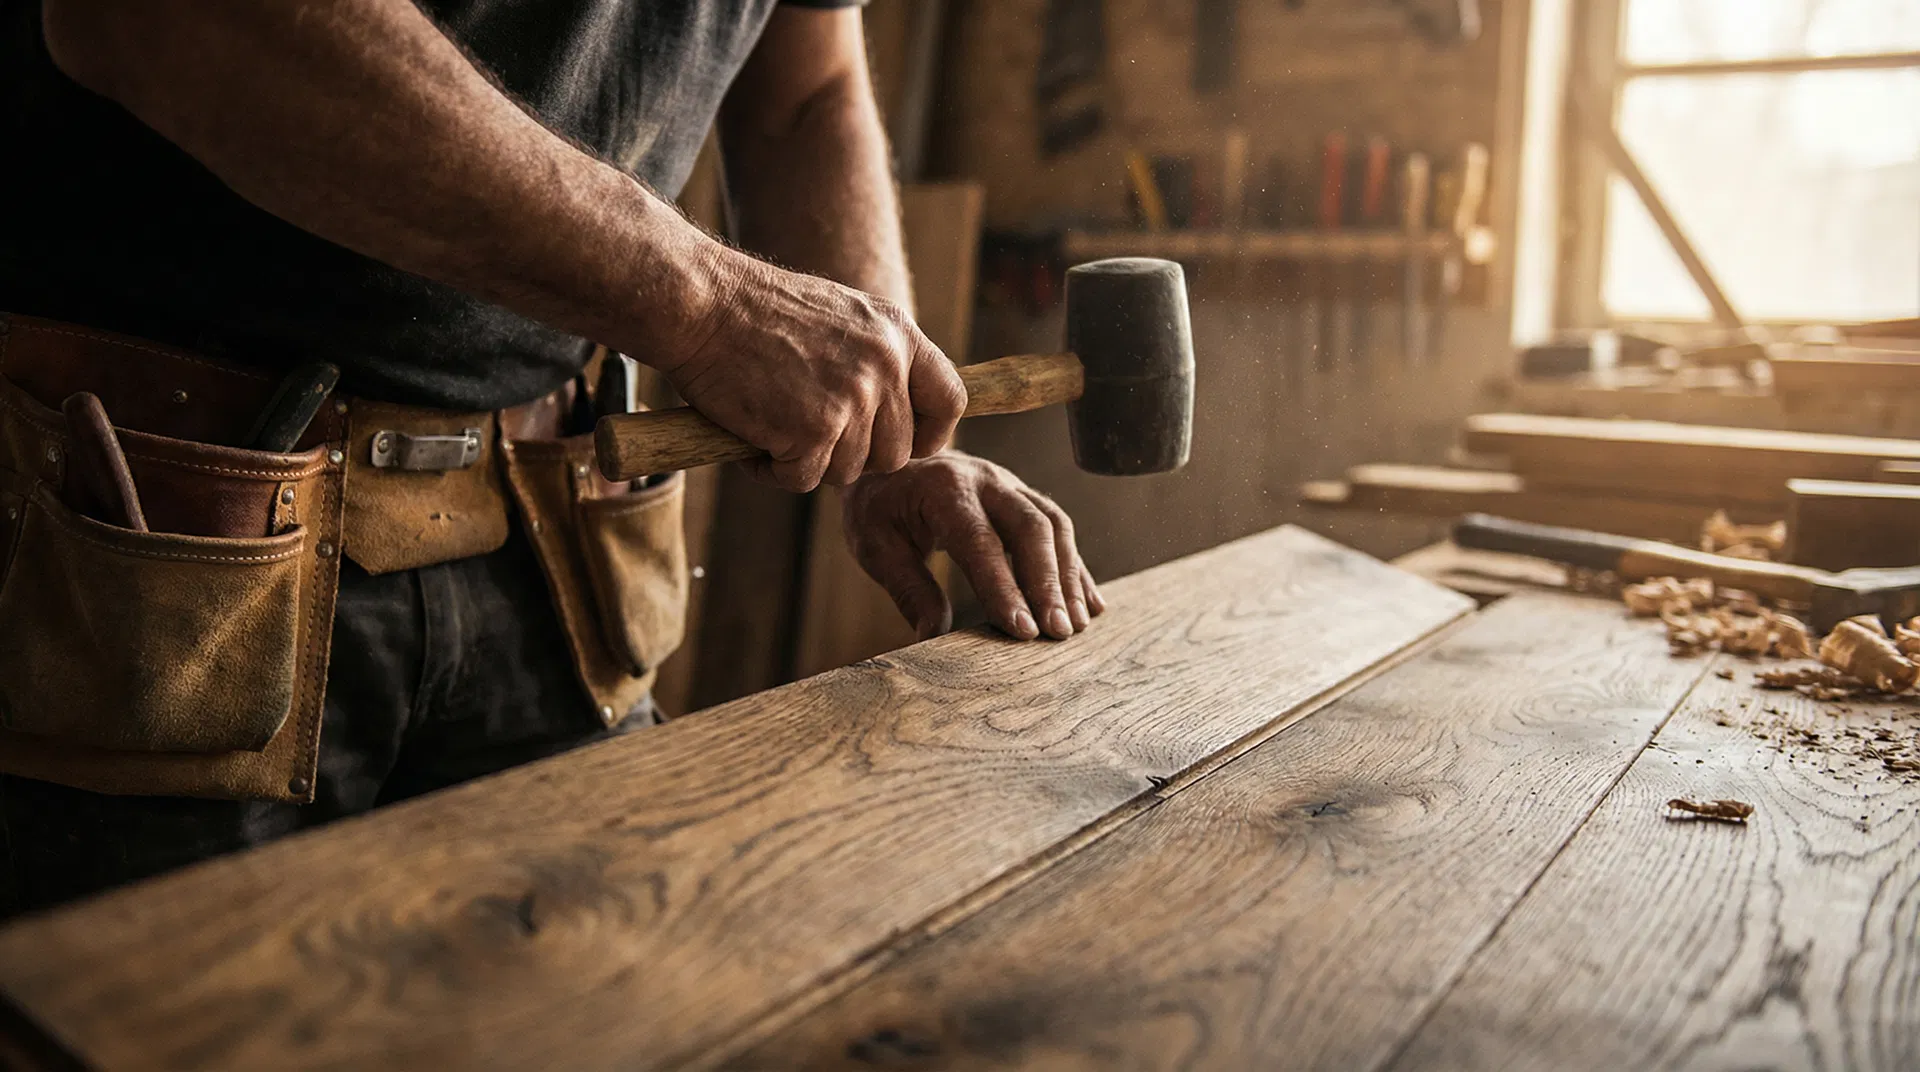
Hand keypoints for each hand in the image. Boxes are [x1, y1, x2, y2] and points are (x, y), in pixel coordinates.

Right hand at [660, 250, 965, 492]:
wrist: (701, 304)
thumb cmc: (756, 312)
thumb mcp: (841, 318)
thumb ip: (877, 359)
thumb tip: (899, 412)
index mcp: (897, 334)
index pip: (950, 401)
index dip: (931, 435)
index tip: (906, 446)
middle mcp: (885, 366)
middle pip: (896, 453)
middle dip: (853, 456)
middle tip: (807, 435)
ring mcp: (852, 399)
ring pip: (849, 471)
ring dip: (808, 462)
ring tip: (772, 423)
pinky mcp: (814, 430)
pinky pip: (804, 480)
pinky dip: (773, 470)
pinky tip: (752, 438)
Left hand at [841, 453, 1105, 641]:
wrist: (890, 457)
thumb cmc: (879, 508)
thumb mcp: (875, 545)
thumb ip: (908, 588)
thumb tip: (932, 637)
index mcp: (944, 488)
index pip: (981, 542)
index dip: (1005, 587)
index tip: (1023, 631)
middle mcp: (985, 479)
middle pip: (1032, 527)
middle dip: (1050, 583)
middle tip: (1059, 633)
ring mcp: (1010, 483)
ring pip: (1054, 524)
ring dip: (1069, 577)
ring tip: (1076, 625)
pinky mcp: (1023, 495)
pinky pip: (1059, 527)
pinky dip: (1075, 567)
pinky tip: (1088, 604)